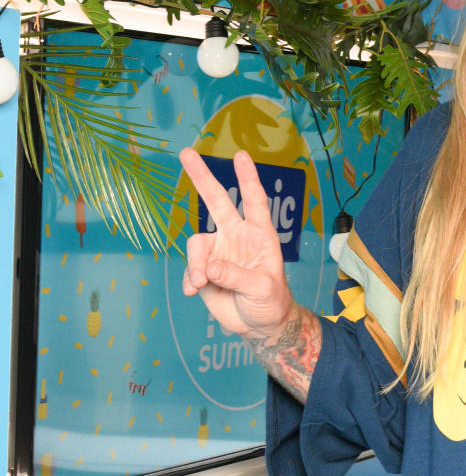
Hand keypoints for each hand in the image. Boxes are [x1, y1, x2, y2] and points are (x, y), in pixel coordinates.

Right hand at [179, 147, 294, 341]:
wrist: (258, 323)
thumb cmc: (270, 301)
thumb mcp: (261, 288)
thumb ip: (236, 276)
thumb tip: (209, 267)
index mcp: (259, 234)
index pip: (254, 201)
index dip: (248, 178)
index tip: (240, 155)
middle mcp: (237, 236)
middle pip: (217, 201)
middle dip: (202, 177)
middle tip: (186, 153)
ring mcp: (218, 251)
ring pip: (196, 244)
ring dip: (196, 264)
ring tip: (201, 284)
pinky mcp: (203, 269)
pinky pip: (189, 267)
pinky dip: (190, 278)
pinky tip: (194, 291)